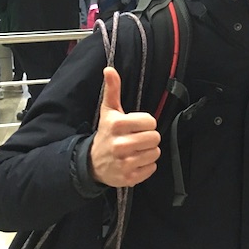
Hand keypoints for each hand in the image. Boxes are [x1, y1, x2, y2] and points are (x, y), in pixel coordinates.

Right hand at [89, 67, 160, 187]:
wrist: (92, 163)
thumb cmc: (106, 134)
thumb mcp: (109, 111)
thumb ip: (112, 89)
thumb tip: (109, 69)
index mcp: (117, 126)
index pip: (150, 121)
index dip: (146, 123)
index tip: (137, 125)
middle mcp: (119, 145)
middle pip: (155, 138)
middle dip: (149, 137)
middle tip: (137, 138)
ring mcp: (124, 163)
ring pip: (155, 153)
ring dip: (148, 151)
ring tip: (136, 150)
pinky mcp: (129, 178)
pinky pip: (152, 168)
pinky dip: (146, 165)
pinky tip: (135, 161)